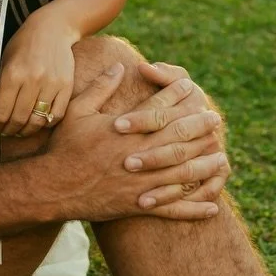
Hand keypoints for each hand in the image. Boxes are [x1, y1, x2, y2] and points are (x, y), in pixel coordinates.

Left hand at [0, 8, 77, 136]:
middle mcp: (32, 80)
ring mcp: (51, 84)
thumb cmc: (25, 44)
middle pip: (19, 119)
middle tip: (7, 131)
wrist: (53, 29)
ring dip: (27, 130)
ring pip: (38, 120)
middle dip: (10, 130)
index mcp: (13, 74)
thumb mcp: (6, 60)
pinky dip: (47, 123)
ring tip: (22, 129)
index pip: (1, 111)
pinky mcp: (66, 86)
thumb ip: (1, 85)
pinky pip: (57, 115)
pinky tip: (40, 121)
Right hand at [39, 65, 228, 223]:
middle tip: (215, 119)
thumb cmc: (64, 148)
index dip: (176, 95)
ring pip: (183, 174)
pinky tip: (213, 207)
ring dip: (205, 164)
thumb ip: (100, 88)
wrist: (53, 188)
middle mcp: (138, 156)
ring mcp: (141, 184)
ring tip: (222, 156)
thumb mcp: (77, 111)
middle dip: (200, 127)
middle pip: (178, 138)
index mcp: (125, 132)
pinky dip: (194, 208)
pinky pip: (173, 209)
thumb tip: (119, 66)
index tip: (190, 87)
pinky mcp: (140, 206)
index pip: (159, 109)